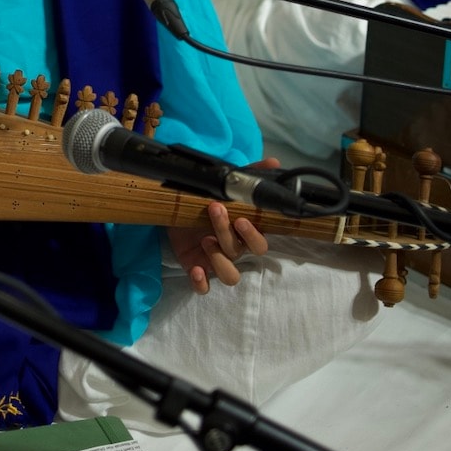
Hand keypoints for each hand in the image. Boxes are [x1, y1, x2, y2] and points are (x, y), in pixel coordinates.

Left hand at [167, 159, 278, 293]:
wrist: (176, 208)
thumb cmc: (206, 200)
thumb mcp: (224, 186)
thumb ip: (249, 176)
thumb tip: (274, 162)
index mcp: (244, 234)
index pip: (260, 243)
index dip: (254, 235)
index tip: (242, 218)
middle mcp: (234, 250)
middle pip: (243, 253)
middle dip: (230, 235)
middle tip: (215, 212)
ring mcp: (217, 262)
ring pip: (230, 275)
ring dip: (219, 260)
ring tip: (204, 239)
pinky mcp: (198, 268)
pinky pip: (204, 288)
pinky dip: (202, 283)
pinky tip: (195, 270)